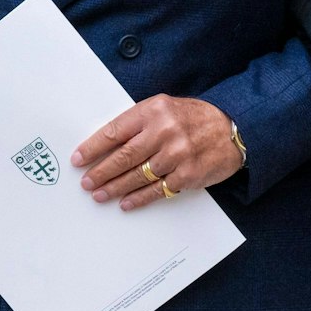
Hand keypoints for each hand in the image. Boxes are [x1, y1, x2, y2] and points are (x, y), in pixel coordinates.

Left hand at [72, 94, 242, 210]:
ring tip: (99, 194)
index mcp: (154, 110)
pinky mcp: (187, 175)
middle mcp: (164, 131)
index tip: (79, 158)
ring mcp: (177, 154)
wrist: (232, 128)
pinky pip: (157, 190)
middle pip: (123, 156)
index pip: (115, 131)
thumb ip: (139, 122)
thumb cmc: (192, 118)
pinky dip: (139, 198)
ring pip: (137, 176)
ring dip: (115, 188)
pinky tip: (126, 203)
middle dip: (101, 172)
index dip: (93, 147)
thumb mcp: (164, 108)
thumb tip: (106, 145)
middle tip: (86, 182)